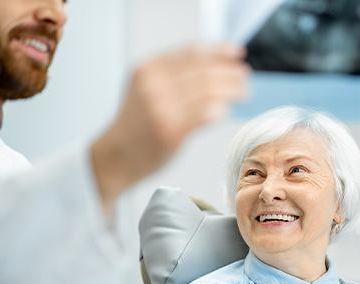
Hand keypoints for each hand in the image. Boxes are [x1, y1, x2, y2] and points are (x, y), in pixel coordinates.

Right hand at [91, 43, 249, 210]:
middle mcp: (154, 85)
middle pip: (204, 71)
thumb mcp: (145, 89)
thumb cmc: (135, 125)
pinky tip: (225, 110)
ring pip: (208, 92)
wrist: (115, 156)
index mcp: (148, 69)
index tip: (236, 54)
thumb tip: (213, 68)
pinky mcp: (170, 131)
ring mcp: (162, 108)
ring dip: (231, 90)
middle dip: (231, 73)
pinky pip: (205, 115)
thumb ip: (172, 76)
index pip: (192, 53)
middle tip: (245, 78)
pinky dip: (219, 110)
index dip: (219, 52)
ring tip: (243, 92)